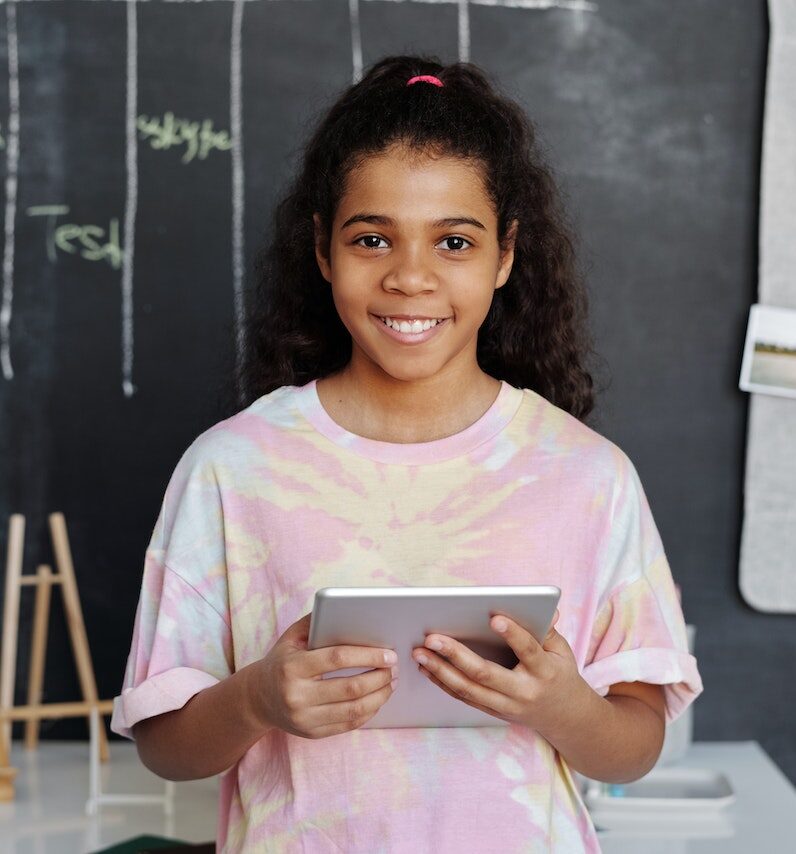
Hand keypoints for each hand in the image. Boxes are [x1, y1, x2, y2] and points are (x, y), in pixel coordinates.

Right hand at [254, 613, 397, 738]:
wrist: (258, 698)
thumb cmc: (282, 661)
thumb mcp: (292, 637)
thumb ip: (317, 621)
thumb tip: (350, 608)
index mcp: (292, 667)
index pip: (337, 659)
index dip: (367, 655)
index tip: (389, 653)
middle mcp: (296, 696)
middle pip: (351, 688)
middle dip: (380, 677)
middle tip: (395, 668)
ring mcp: (304, 718)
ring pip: (354, 710)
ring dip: (380, 696)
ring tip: (392, 682)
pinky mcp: (312, 733)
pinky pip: (349, 725)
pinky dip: (369, 712)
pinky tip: (378, 698)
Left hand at [411, 609, 585, 734]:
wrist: (565, 718)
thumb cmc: (560, 674)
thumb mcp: (562, 651)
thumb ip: (548, 630)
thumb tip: (547, 607)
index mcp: (545, 672)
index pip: (528, 651)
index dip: (513, 634)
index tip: (494, 617)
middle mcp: (523, 692)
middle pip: (485, 674)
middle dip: (456, 655)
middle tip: (432, 638)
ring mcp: (506, 705)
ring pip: (468, 689)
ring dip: (440, 671)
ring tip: (419, 653)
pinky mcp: (493, 711)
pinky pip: (465, 697)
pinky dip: (443, 683)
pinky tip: (427, 668)